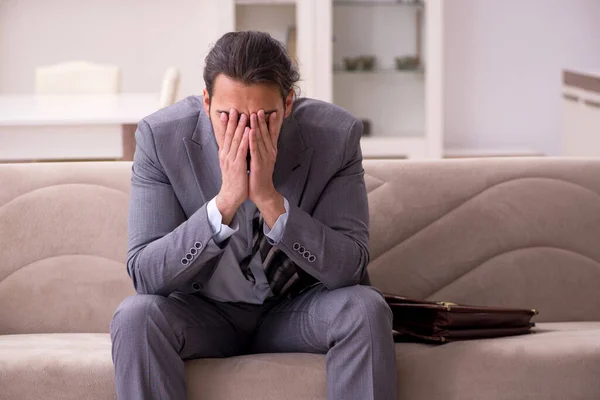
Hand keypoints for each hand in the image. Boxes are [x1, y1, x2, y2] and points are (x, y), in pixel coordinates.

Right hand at [215, 109, 249, 224]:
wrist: (231, 196)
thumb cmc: (234, 180)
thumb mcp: (230, 164)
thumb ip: (231, 153)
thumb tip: (232, 144)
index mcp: (225, 154)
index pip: (224, 136)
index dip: (226, 124)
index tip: (227, 112)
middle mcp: (226, 155)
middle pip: (228, 135)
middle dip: (232, 121)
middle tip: (234, 109)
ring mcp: (231, 160)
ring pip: (235, 140)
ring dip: (240, 127)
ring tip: (244, 115)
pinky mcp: (237, 166)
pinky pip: (241, 151)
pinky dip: (244, 140)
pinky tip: (248, 132)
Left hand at [248, 110, 284, 227]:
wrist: (262, 192)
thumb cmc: (260, 176)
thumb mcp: (261, 159)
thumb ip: (260, 148)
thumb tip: (257, 137)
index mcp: (270, 151)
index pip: (271, 134)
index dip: (271, 123)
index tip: (270, 111)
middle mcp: (270, 153)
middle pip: (266, 134)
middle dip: (263, 121)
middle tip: (260, 109)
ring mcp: (265, 159)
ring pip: (260, 140)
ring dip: (258, 127)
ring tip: (254, 115)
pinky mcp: (258, 164)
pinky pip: (255, 150)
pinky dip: (253, 140)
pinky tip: (250, 131)